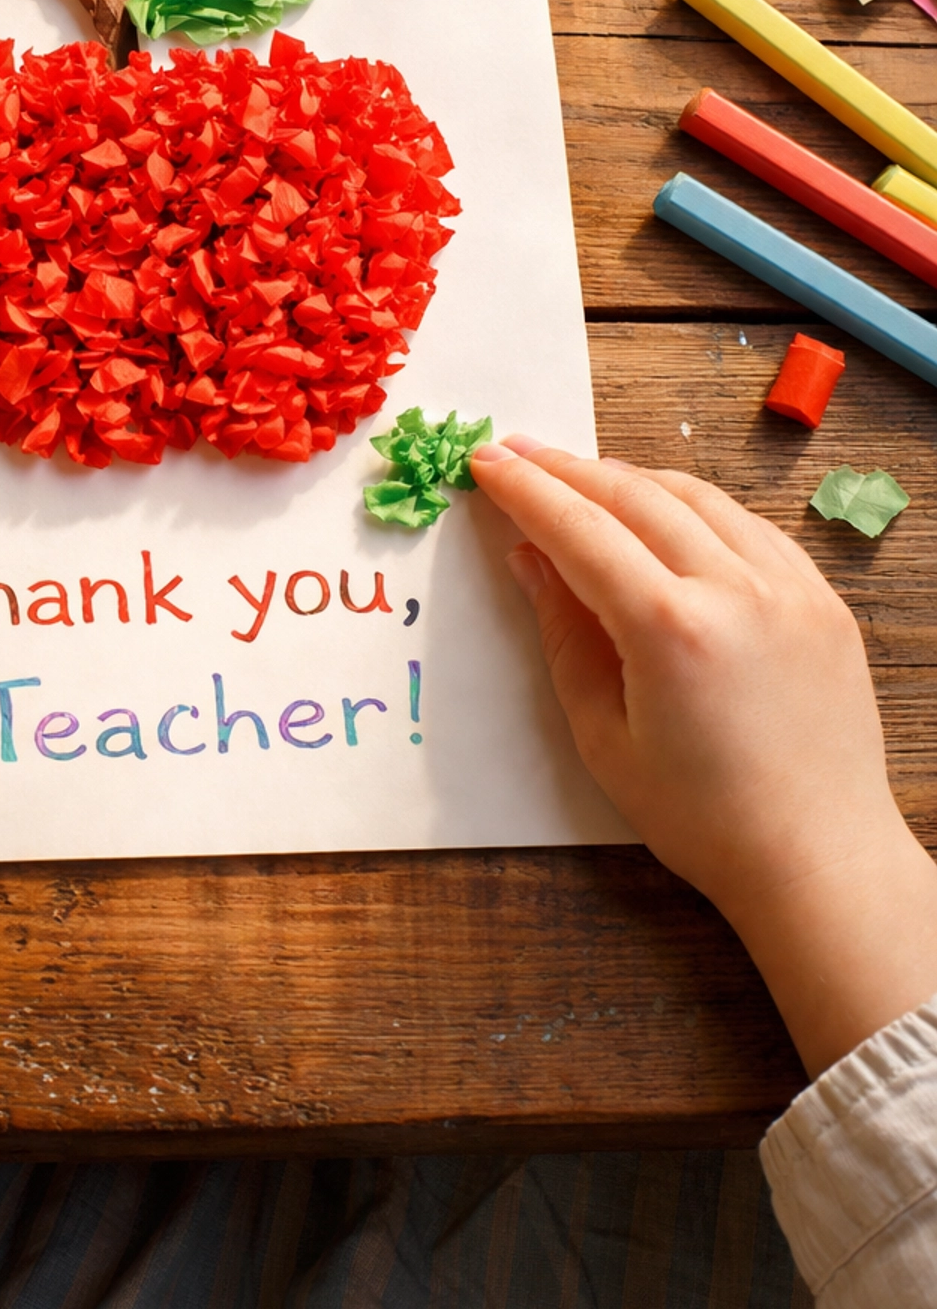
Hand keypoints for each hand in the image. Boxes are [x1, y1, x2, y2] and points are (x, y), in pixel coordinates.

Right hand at [472, 438, 936, 1078]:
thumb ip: (564, 634)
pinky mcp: (823, 599)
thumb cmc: (702, 818)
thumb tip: (530, 558)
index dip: (525, 490)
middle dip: (569, 468)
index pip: (580, 529)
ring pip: (698, 497)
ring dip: (632, 478)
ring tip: (584, 477)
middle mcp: (736, 590)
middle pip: (635, 496)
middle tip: (519, 451)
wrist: (817, 857)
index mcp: (671, 628)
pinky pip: (751, 526)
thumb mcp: (603, 735)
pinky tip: (668, 515)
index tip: (486, 461)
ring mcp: (790, 588)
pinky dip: (698, 508)